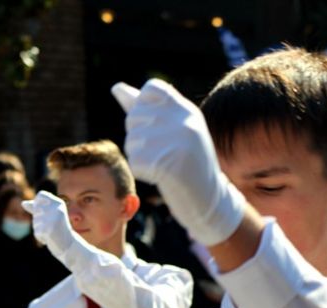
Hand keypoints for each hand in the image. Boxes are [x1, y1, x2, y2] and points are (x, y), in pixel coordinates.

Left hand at [22, 191, 77, 264]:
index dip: (38, 203)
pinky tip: (51, 238)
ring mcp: (52, 220)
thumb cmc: (59, 229)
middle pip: (36, 210)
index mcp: (59, 203)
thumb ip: (37, 208)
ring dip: (40, 230)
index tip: (46, 212)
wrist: (70, 246)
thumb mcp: (50, 216)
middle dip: (40, 220)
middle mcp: (57, 209)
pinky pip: (36, 233)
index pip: (41, 195)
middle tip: (52, 225)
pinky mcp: (48, 230)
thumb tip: (23, 203)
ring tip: (52, 232)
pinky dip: (41, 238)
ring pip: (35, 222)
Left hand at [111, 79, 245, 246]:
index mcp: (187, 111)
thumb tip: (116, 87)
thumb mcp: (174, 132)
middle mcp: (183, 121)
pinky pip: (134, 162)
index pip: (152, 88)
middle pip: (134, 117)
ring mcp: (175, 141)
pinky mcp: (165, 162)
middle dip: (139, 138)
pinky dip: (142, 173)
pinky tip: (162, 177)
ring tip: (165, 166)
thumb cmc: (189, 165)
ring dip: (140, 158)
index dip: (143, 105)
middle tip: (164, 153)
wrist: (210, 200)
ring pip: (131, 141)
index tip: (155, 125)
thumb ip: (146, 110)